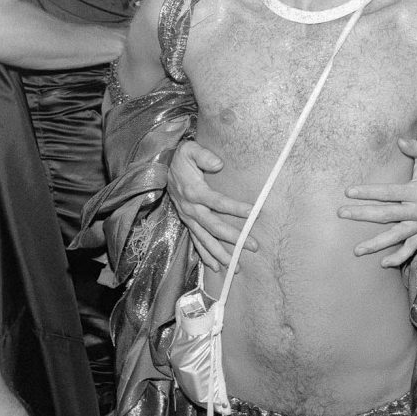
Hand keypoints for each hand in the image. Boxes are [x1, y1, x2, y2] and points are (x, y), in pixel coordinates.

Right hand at [168, 140, 254, 270]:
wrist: (163, 164)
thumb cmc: (182, 156)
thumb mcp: (190, 149)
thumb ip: (204, 155)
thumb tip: (219, 163)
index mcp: (194, 191)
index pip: (218, 202)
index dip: (235, 208)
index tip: (254, 213)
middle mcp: (190, 208)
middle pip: (214, 226)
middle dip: (234, 238)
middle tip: (253, 246)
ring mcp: (188, 217)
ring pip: (205, 239)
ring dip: (220, 253)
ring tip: (236, 265)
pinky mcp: (186, 221)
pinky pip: (196, 241)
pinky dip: (205, 254)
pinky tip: (215, 266)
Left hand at [337, 137, 416, 267]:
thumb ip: (414, 147)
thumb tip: (399, 139)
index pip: (387, 193)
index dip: (367, 192)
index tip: (348, 192)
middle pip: (385, 215)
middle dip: (361, 214)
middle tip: (341, 213)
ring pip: (395, 237)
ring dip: (376, 244)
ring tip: (356, 250)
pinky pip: (412, 248)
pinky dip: (399, 257)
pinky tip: (383, 263)